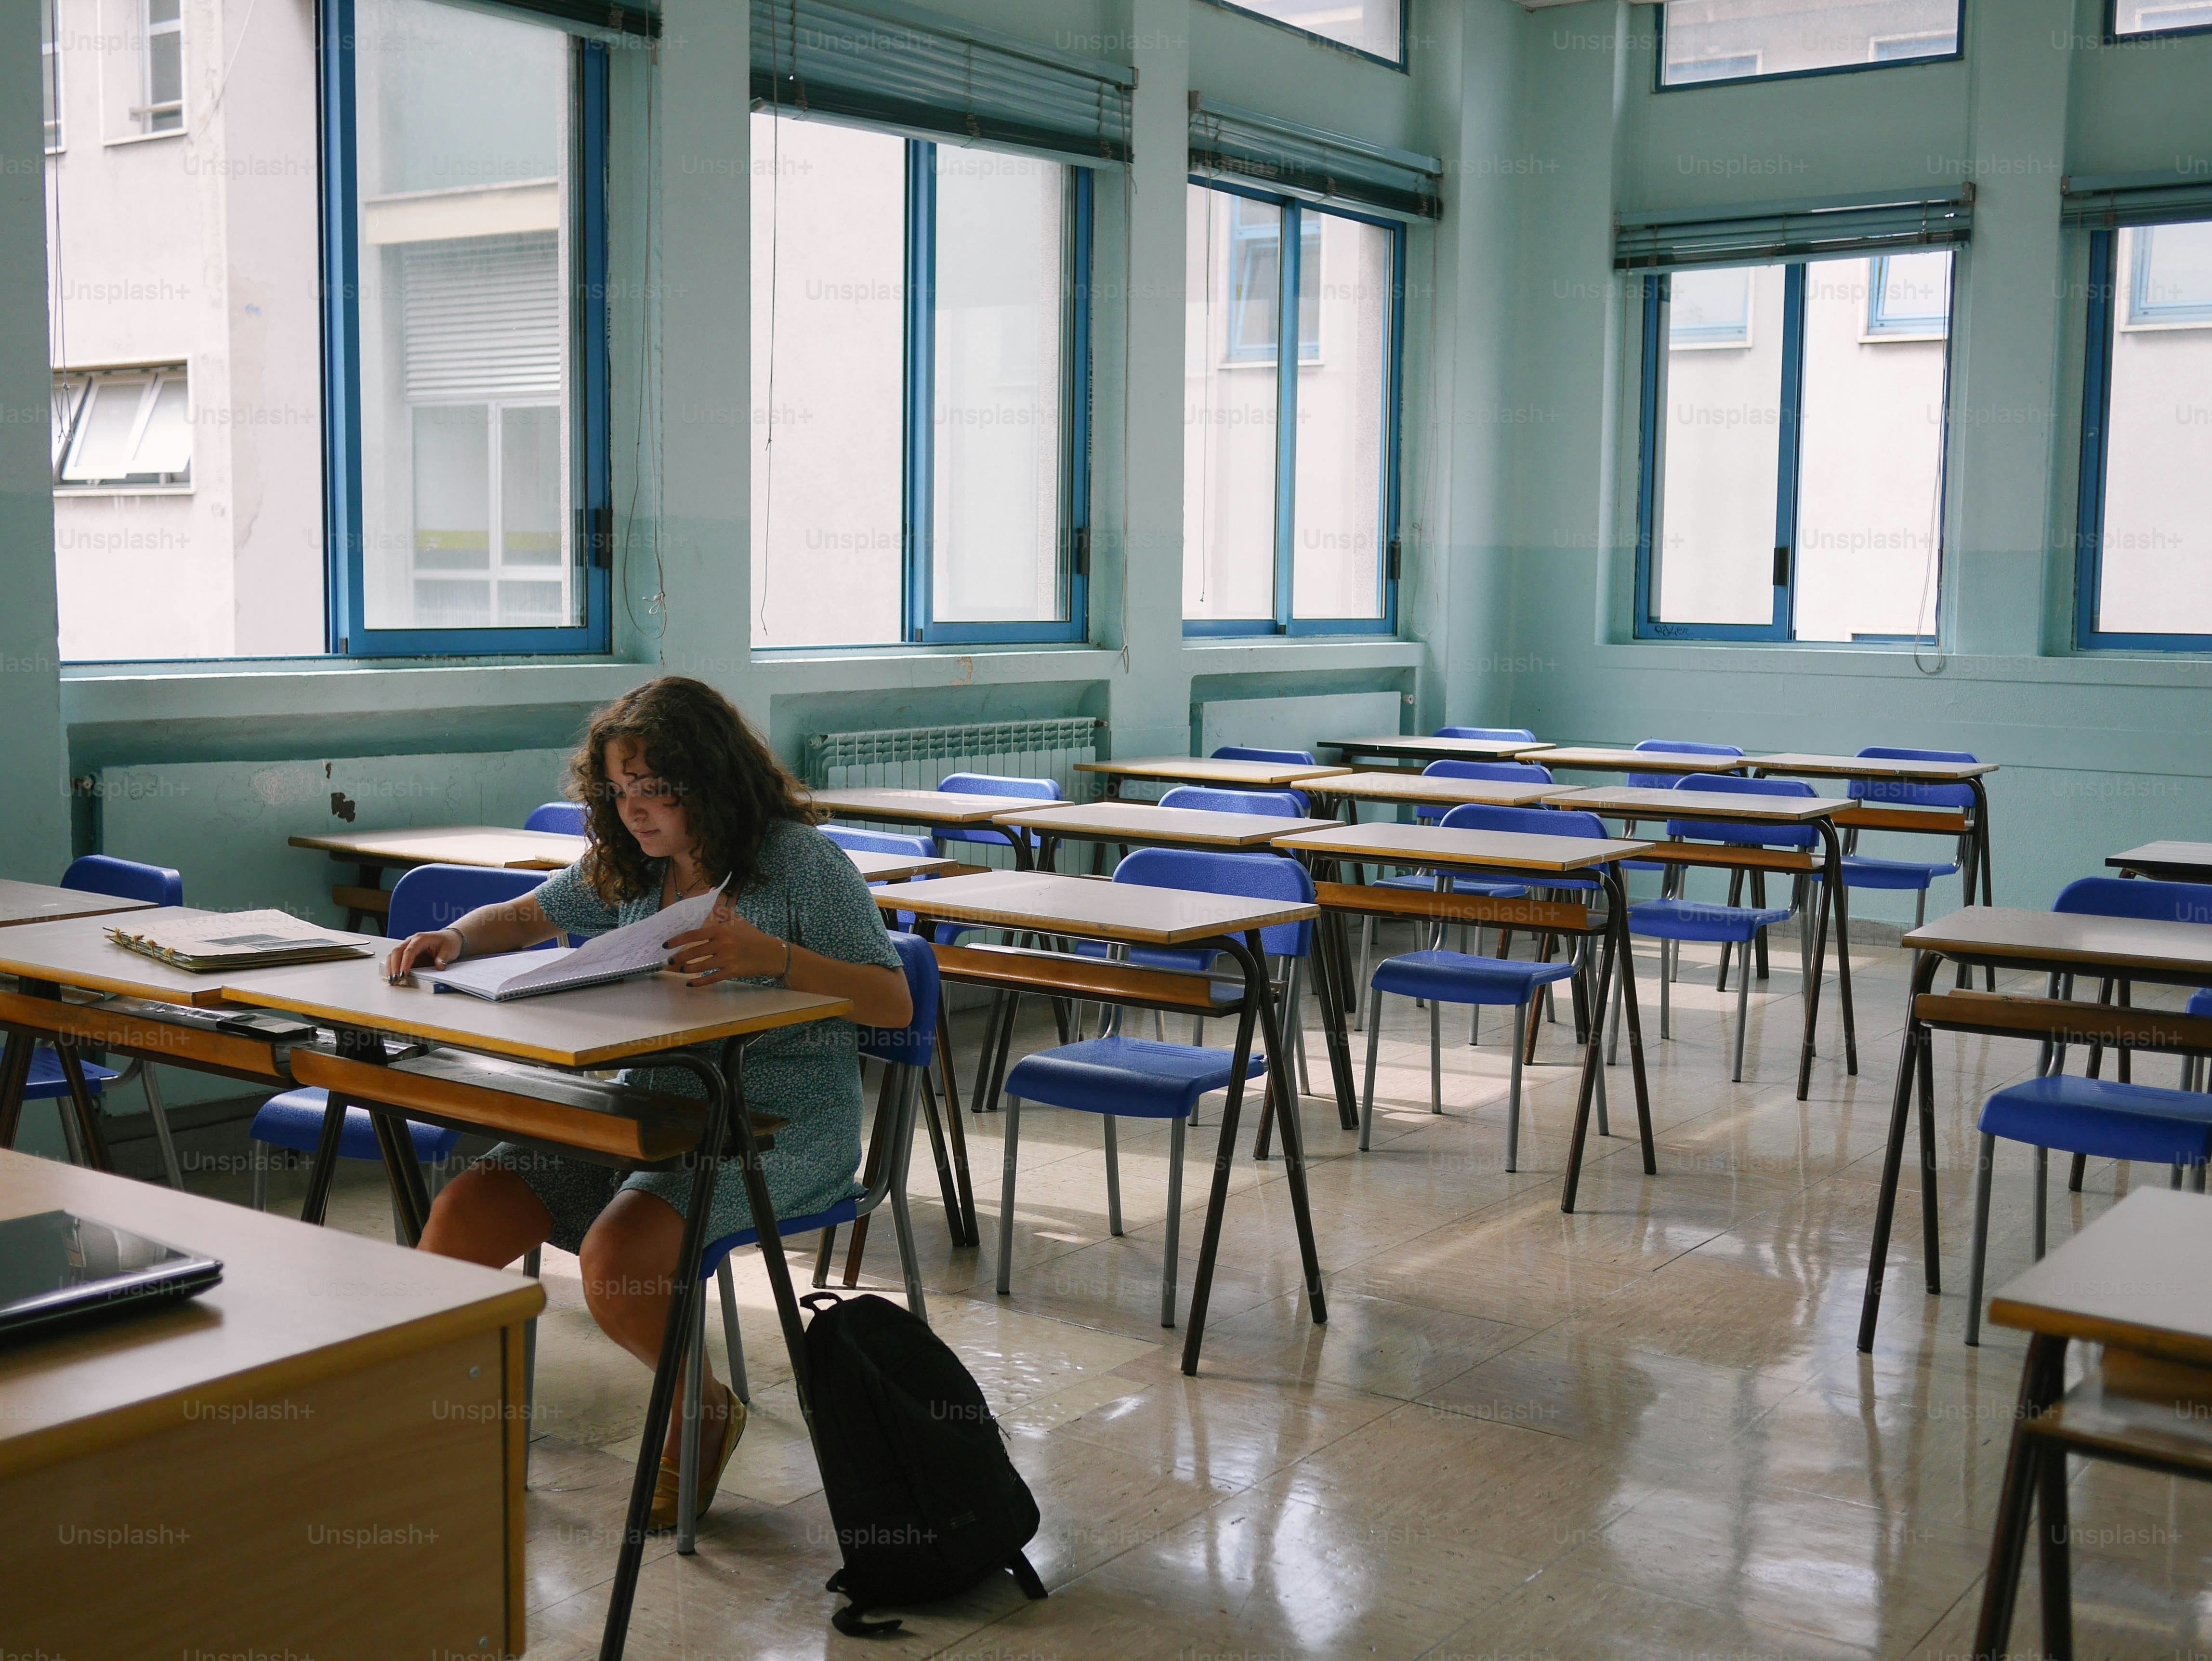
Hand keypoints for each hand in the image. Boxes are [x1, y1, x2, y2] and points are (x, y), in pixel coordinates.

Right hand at [385, 928, 463, 981]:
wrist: (449, 938)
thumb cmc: (448, 942)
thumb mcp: (450, 950)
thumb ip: (443, 958)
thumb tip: (439, 966)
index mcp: (421, 938)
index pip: (409, 951)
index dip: (405, 963)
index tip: (403, 974)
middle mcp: (411, 941)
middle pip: (397, 952)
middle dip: (394, 967)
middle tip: (395, 980)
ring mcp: (407, 946)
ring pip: (393, 955)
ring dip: (391, 968)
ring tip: (392, 981)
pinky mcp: (407, 953)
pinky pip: (396, 959)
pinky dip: (393, 968)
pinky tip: (393, 977)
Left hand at [663, 902, 785, 986]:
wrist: (771, 953)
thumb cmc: (752, 936)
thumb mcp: (738, 920)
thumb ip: (722, 912)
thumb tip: (711, 897)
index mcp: (722, 930)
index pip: (694, 934)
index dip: (677, 940)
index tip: (667, 944)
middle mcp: (723, 944)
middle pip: (694, 952)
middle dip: (679, 957)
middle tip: (670, 960)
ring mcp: (727, 959)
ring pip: (700, 966)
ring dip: (687, 969)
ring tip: (680, 969)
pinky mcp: (732, 972)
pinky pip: (711, 978)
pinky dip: (699, 982)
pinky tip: (690, 983)